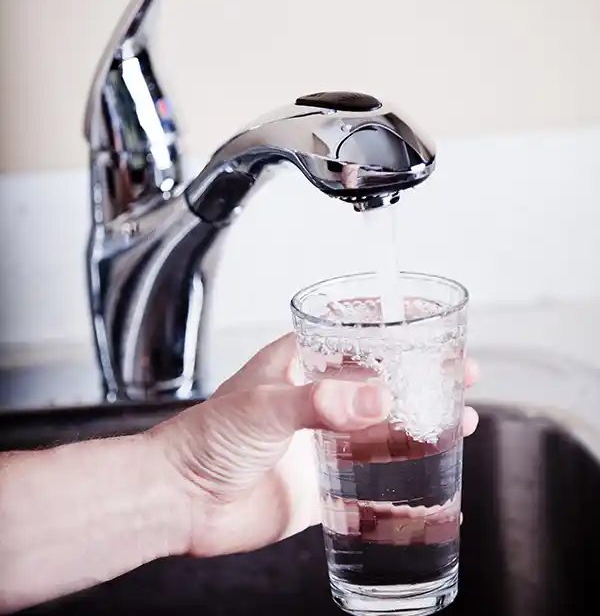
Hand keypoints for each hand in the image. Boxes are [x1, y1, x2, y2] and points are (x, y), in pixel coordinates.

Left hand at [149, 334, 478, 557]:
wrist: (182, 500)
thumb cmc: (205, 438)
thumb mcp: (264, 408)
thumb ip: (320, 403)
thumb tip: (378, 399)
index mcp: (299, 365)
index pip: (355, 337)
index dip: (395, 331)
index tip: (432, 328)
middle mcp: (316, 399)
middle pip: (381, 382)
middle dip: (421, 378)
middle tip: (462, 374)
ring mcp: (322, 441)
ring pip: (384, 428)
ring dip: (421, 423)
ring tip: (461, 418)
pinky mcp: (324, 482)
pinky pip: (372, 480)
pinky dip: (404, 480)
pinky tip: (433, 479)